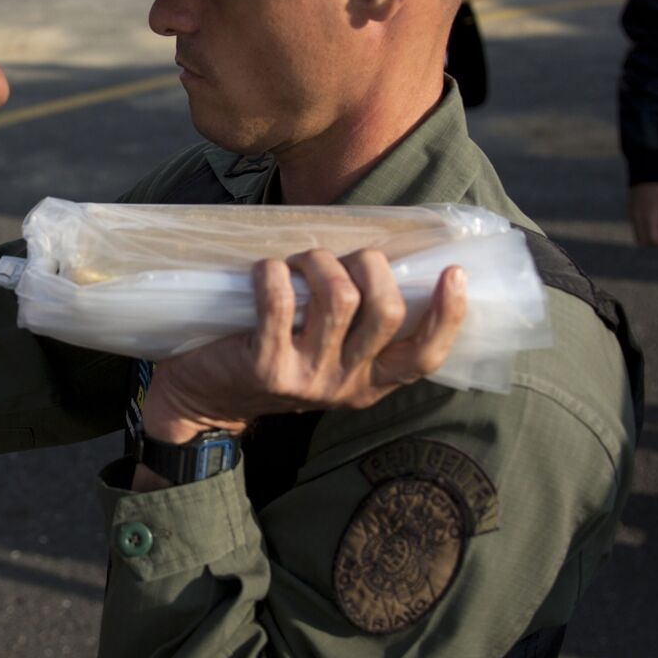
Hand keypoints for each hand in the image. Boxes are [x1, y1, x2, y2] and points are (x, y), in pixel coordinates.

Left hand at [142, 250, 468, 443]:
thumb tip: (387, 263)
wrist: (205, 401)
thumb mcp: (328, 354)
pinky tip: (266, 270)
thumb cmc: (273, 358)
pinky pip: (281, 303)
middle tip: (343, 257)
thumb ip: (359, 326)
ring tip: (301, 260)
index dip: (448, 314)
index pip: (427, 355)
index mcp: (372, 381)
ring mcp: (308, 378)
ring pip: (338, 299)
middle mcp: (347, 383)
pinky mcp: (267, 366)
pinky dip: (275, 273)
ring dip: (320, 262)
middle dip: (369, 265)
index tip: (452, 273)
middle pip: (386, 311)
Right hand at [629, 182, 657, 247]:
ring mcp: (632, 217)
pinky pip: (635, 229)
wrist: (645, 181)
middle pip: (642, 241)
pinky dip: (642, 231)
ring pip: (637, 236)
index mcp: (649, 217)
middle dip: (651, 243)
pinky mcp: (629, 215)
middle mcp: (638, 219)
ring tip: (657, 230)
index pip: (652, 238)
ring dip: (646, 237)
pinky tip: (650, 224)